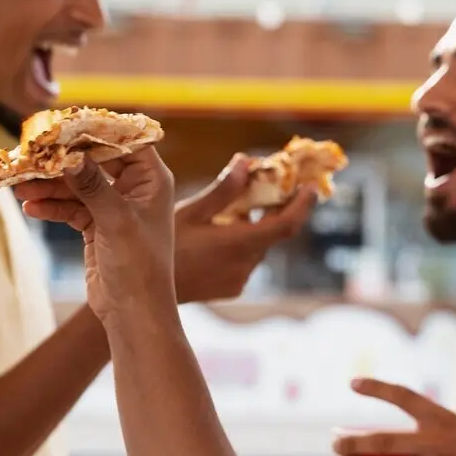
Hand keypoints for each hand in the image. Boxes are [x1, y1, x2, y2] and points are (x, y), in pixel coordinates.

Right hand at [15, 148, 175, 325]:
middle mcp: (135, 187)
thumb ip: (93, 186)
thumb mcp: (116, 221)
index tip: (62, 127)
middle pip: (94, 161)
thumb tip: (69, 155)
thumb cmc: (139, 267)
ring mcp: (114, 206)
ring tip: (20, 187)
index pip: (124, 140)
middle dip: (62, 161)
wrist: (133, 312)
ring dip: (49, 186)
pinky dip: (51, 207)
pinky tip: (30, 208)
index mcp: (152, 179)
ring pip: (77, 185)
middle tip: (31, 156)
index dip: (94, 131)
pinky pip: (70, 207)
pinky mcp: (97, 225)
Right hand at [172, 154, 316, 303]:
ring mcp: (238, 280)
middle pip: (271, 233)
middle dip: (271, 209)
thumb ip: (223, 190)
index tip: (311, 188)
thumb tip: (246, 163)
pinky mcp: (230, 289)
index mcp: (238, 244)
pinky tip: (219, 233)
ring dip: (253, 227)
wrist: (143, 291)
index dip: (303, 205)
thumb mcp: (189, 212)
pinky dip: (242, 243)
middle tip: (265, 185)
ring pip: (258, 246)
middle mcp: (245, 265)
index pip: (286, 224)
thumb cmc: (161, 247)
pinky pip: (246, 260)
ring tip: (234, 208)